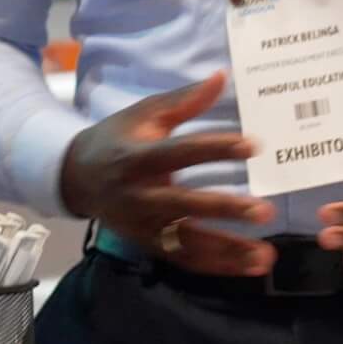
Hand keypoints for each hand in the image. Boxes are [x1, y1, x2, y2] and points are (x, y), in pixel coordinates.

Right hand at [59, 72, 273, 275]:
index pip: (181, 152)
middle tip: (265, 211)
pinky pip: (186, 260)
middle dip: (225, 210)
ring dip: (229, 252)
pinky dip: (219, 267)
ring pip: (188, 243)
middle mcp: (140, 196)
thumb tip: (222, 76)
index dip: (217, 148)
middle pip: (185, 205)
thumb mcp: (145, 113)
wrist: (76, 177)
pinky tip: (250, 266)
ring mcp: (143, 226)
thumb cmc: (117, 138)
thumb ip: (185, 100)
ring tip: (266, 256)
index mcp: (138, 157)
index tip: (254, 145)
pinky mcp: (149, 245)